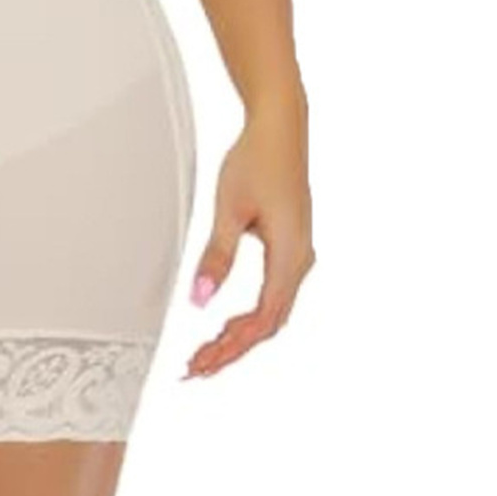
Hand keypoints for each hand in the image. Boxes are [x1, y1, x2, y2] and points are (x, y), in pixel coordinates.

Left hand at [183, 91, 314, 377]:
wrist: (281, 128)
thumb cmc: (257, 161)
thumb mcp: (230, 208)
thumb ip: (217, 255)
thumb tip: (200, 299)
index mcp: (290, 257)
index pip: (261, 321)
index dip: (230, 347)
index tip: (201, 363)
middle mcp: (300, 262)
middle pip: (268, 323)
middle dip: (232, 349)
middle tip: (196, 367)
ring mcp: (297, 255)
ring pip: (272, 312)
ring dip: (240, 335)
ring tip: (206, 352)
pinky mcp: (289, 247)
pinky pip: (272, 295)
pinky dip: (249, 316)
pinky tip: (227, 323)